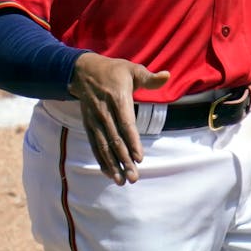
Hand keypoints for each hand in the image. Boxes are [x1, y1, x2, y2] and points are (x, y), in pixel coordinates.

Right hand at [67, 52, 169, 184]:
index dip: (132, 142)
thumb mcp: (132, 69)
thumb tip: (167, 75)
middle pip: (115, 140)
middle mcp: (104, 112)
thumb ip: (150, 78)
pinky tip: (109, 174)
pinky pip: (95, 145)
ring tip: (122, 181)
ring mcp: (95, 120)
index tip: (139, 159)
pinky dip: (101, 160)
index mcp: (118, 98)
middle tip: (134, 178)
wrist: (83, 71)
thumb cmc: (114, 71)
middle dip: (124, 160)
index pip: (126, 124)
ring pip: (103, 146)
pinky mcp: (89, 125)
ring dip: (112, 165)